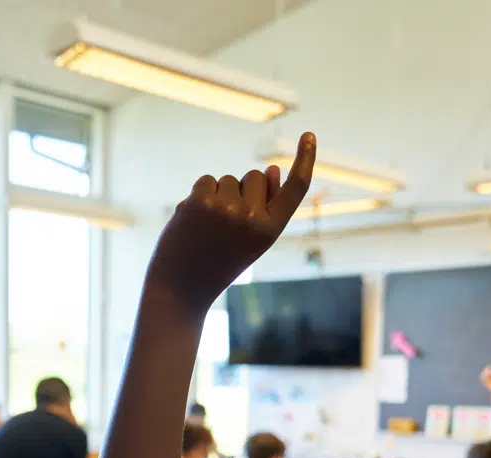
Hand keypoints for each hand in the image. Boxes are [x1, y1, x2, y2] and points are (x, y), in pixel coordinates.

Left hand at [143, 132, 315, 313]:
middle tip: (225, 225)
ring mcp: (227, 209)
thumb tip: (271, 169)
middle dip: (241, 189)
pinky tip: (193, 221)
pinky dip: (199, 196)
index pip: (295, 189)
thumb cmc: (217, 263)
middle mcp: (253, 218)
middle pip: (254, 176)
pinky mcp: (201, 201)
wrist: (181, 289)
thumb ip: (264, 207)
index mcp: (271, 231)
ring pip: (227, 180)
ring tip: (206, 229)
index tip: (308, 135)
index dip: (305, 160)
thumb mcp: (249, 240)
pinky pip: (207, 181)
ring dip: (217, 196)